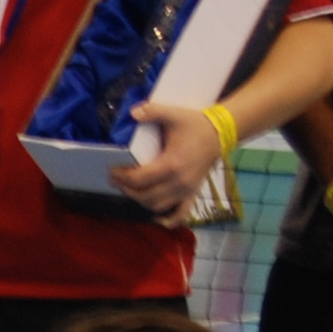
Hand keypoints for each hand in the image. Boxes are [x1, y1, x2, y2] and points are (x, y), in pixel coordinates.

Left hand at [109, 102, 224, 218]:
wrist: (220, 133)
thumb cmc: (195, 124)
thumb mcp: (173, 113)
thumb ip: (152, 111)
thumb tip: (132, 113)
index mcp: (171, 164)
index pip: (140, 179)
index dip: (122, 178)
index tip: (112, 171)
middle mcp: (179, 182)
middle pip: (145, 196)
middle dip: (127, 189)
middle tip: (116, 180)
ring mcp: (187, 191)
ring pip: (157, 206)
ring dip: (141, 201)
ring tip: (130, 189)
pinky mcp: (192, 194)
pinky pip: (180, 214)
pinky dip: (168, 220)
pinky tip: (156, 218)